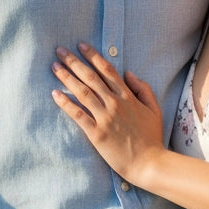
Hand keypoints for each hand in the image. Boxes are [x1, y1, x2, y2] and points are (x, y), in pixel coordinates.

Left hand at [51, 43, 164, 183]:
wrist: (149, 163)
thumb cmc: (152, 137)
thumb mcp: (153, 109)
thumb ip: (143, 88)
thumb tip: (128, 73)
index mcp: (127, 96)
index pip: (107, 70)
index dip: (93, 56)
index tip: (81, 45)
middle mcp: (115, 103)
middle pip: (90, 77)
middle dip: (74, 61)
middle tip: (60, 50)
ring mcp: (105, 118)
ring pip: (82, 92)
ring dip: (66, 77)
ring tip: (54, 67)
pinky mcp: (97, 133)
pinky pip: (78, 115)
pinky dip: (65, 103)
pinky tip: (55, 94)